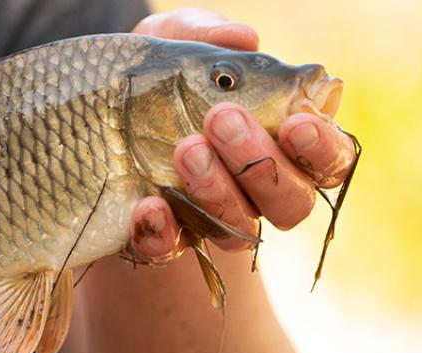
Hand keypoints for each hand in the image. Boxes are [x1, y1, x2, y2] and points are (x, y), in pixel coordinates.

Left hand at [126, 9, 358, 258]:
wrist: (92, 124)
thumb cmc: (159, 79)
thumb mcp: (172, 44)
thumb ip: (205, 33)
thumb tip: (242, 39)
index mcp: (283, 142)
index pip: (329, 160)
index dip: (322, 149)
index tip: (297, 123)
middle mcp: (259, 190)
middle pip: (291, 201)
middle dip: (260, 163)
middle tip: (221, 118)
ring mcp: (215, 220)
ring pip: (239, 228)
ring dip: (217, 191)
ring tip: (186, 148)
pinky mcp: (166, 239)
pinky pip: (172, 249)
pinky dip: (163, 232)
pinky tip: (148, 205)